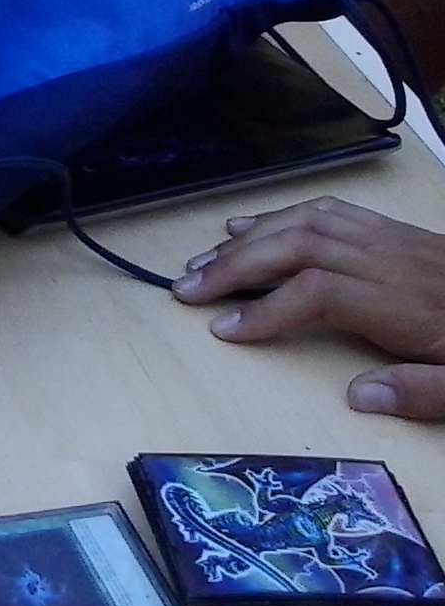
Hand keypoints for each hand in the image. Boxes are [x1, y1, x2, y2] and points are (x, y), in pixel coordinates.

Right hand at [172, 196, 444, 419]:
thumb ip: (422, 392)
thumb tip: (357, 395)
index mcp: (408, 303)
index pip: (320, 293)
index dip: (266, 308)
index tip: (224, 331)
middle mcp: (391, 260)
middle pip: (298, 247)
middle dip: (235, 265)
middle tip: (184, 289)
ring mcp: (392, 238)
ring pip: (306, 222)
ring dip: (248, 238)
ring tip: (203, 259)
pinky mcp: (395, 230)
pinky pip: (329, 209)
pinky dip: (281, 214)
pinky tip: (250, 225)